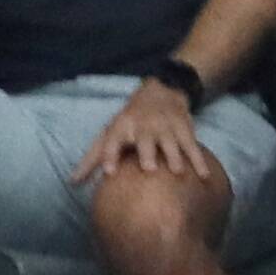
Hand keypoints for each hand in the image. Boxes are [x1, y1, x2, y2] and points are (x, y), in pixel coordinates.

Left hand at [72, 82, 220, 190]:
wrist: (162, 91)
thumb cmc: (129, 121)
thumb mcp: (108, 134)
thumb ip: (92, 159)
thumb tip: (72, 183)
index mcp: (122, 127)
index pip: (113, 141)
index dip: (110, 155)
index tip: (109, 172)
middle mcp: (144, 126)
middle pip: (145, 139)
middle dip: (147, 152)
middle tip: (149, 168)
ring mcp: (166, 126)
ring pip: (171, 141)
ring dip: (175, 155)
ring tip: (178, 171)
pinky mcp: (184, 128)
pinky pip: (192, 145)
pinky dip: (199, 160)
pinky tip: (203, 176)